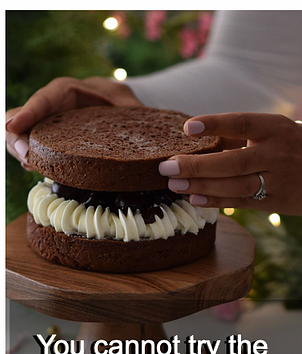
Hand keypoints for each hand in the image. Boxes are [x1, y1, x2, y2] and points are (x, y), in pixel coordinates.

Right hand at [6, 77, 141, 169]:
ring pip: (20, 135)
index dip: (27, 112)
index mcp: (68, 92)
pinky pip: (32, 148)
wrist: (122, 112)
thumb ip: (134, 113)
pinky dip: (30, 158)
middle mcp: (51, 107)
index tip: (13, 126)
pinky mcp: (49, 141)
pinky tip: (37, 168)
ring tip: (31, 164)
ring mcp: (47, 125)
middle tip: (26, 156)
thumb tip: (142, 125)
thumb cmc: (124, 105)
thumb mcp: (130, 106)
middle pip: (20, 118)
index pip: (43, 99)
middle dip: (17, 137)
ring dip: (20, 151)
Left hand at [159, 113, 301, 214]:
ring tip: (174, 184)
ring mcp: (280, 180)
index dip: (214, 124)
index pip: (242, 123)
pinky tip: (196, 199)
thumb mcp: (285, 131)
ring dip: (201, 186)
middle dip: (195, 165)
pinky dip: (218, 201)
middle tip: (165, 166)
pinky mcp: (279, 201)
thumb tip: (208, 138)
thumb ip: (251, 135)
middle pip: (231, 161)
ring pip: (234, 185)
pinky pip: (243, 201)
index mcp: (279, 128)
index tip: (187, 128)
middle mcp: (279, 154)